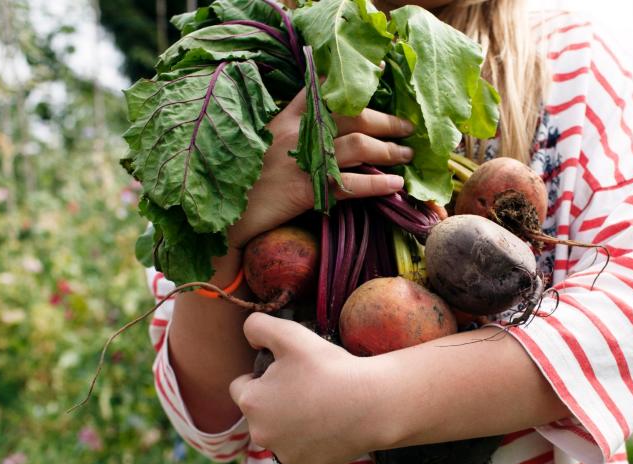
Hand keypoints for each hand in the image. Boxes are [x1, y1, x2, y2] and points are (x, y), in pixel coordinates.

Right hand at [227, 89, 414, 247]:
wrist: (226, 215)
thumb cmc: (247, 182)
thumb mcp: (265, 144)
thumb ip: (293, 131)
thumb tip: (329, 129)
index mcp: (285, 118)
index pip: (322, 90)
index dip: (353, 85)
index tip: (378, 78)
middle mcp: (296, 134)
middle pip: (352, 116)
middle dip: (386, 121)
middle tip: (407, 127)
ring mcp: (302, 161)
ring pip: (358, 146)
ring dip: (389, 150)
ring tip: (407, 155)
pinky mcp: (305, 190)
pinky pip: (350, 185)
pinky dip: (377, 185)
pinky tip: (394, 185)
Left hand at [229, 313, 389, 463]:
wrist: (373, 403)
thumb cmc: (329, 368)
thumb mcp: (290, 334)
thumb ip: (258, 326)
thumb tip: (249, 334)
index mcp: (251, 403)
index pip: (240, 387)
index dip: (261, 376)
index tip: (286, 371)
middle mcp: (262, 434)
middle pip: (261, 413)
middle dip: (276, 401)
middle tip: (307, 386)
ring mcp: (287, 454)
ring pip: (283, 434)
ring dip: (294, 422)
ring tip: (322, 404)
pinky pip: (307, 449)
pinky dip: (316, 439)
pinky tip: (334, 424)